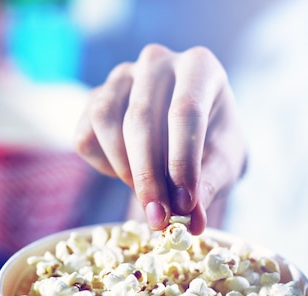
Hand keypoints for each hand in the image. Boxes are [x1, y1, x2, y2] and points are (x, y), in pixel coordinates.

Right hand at [75, 44, 245, 232]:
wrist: (188, 135)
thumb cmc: (212, 144)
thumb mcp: (222, 163)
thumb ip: (208, 187)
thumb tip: (191, 223)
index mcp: (199, 66)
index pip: (185, 111)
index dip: (182, 162)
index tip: (184, 205)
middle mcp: (156, 61)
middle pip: (140, 119)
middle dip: (148, 176)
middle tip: (158, 218)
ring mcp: (121, 76)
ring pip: (105, 122)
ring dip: (123, 169)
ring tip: (146, 195)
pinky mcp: (94, 97)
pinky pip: (85, 136)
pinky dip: (103, 165)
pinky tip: (126, 173)